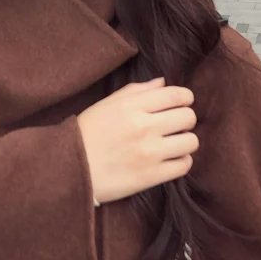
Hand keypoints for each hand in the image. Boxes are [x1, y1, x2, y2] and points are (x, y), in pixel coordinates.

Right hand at [75, 77, 197, 203]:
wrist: (69, 169)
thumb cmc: (86, 134)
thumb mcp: (105, 104)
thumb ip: (136, 91)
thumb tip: (163, 83)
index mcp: (131, 106)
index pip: (176, 95)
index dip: (185, 98)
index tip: (182, 103)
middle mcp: (143, 127)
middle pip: (188, 117)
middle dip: (185, 119)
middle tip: (175, 125)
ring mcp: (149, 153)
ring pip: (191, 141)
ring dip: (185, 141)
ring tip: (173, 144)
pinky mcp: (151, 176)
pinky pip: (184, 165)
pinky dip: (181, 161)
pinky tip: (170, 159)